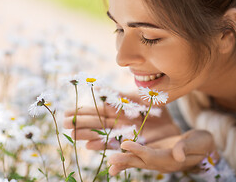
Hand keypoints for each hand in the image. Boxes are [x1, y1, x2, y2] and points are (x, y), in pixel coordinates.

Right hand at [63, 93, 179, 149]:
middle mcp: (118, 124)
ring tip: (75, 136)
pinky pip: (119, 148)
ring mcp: (125, 135)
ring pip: (104, 136)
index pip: (97, 111)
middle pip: (97, 124)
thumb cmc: (154, 107)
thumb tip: (100, 86)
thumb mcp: (137, 98)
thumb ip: (120, 95)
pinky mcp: (134, 145)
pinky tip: (93, 147)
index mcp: (118, 111)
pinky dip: (107, 149)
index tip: (67, 112)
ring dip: (89, 136)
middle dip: (81, 124)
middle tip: (65, 124)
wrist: (171, 120)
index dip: (83, 112)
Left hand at [107, 129, 217, 174]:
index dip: (139, 150)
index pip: (153, 156)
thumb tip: (177, 155)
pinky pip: (140, 159)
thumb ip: (186, 147)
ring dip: (124, 162)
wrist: (204, 146)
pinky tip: (117, 162)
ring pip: (139, 162)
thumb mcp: (198, 142)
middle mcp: (163, 163)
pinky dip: (128, 159)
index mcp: (172, 160)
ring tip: (110, 165)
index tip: (125, 144)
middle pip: (142, 162)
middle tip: (110, 160)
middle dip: (126, 160)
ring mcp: (158, 161)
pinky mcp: (155, 155)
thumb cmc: (202, 142)